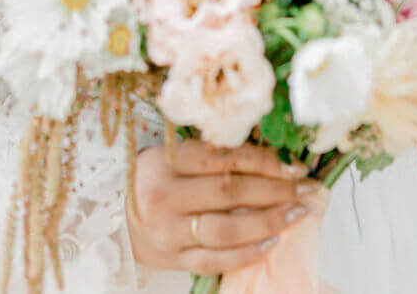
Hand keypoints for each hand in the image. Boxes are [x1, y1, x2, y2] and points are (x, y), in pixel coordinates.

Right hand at [127, 139, 320, 275]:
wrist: (111, 216)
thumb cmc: (150, 179)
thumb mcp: (170, 156)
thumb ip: (210, 157)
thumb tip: (268, 158)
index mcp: (166, 161)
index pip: (222, 158)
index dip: (262, 161)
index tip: (293, 165)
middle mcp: (165, 196)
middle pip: (229, 192)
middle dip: (274, 191)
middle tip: (306, 189)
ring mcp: (169, 232)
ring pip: (226, 229)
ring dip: (268, 221)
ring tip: (296, 214)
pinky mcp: (174, 259)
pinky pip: (216, 259)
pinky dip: (247, 252)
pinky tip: (272, 242)